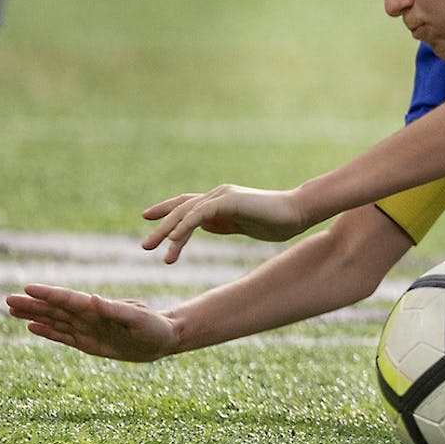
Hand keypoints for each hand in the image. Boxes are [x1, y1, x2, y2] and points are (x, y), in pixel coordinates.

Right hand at [6, 284, 178, 361]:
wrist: (164, 340)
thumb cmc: (154, 327)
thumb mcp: (137, 318)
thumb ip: (115, 310)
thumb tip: (93, 299)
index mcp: (98, 308)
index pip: (68, 299)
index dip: (48, 294)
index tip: (28, 288)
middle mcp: (89, 316)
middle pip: (55, 309)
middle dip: (32, 304)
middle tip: (8, 299)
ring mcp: (87, 329)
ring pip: (54, 321)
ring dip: (34, 315)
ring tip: (12, 310)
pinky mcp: (88, 342)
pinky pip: (63, 336)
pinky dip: (47, 331)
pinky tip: (32, 326)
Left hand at [141, 185, 312, 261]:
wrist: (299, 212)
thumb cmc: (278, 221)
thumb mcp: (244, 225)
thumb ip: (224, 224)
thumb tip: (205, 227)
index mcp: (221, 201)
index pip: (187, 204)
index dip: (167, 211)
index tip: (147, 219)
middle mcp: (218, 195)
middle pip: (181, 208)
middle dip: (161, 226)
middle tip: (145, 246)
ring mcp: (222, 196)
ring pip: (186, 212)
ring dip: (167, 231)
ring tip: (153, 249)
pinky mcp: (228, 201)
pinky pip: (199, 215)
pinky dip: (184, 227)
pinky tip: (173, 240)